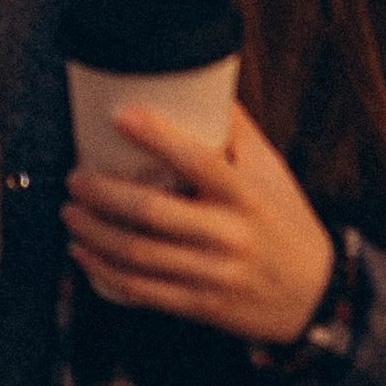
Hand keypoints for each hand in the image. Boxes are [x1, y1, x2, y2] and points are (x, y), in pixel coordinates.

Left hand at [64, 98, 335, 344]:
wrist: (315, 295)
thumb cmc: (285, 222)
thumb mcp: (272, 173)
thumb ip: (238, 132)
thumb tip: (204, 80)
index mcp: (246, 197)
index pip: (198, 161)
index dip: (156, 137)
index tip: (120, 116)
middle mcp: (229, 236)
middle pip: (152, 212)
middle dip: (102, 193)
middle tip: (76, 178)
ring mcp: (213, 275)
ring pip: (138, 254)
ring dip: (94, 232)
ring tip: (70, 211)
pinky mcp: (200, 305)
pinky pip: (141, 290)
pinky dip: (103, 271)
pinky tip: (82, 252)